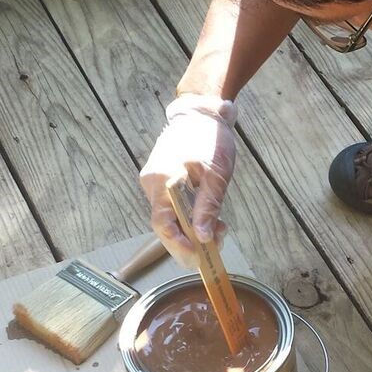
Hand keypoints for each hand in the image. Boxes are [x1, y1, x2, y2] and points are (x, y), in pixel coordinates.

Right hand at [139, 94, 237, 265]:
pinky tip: (207, 219)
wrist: (201, 114)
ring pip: (168, 217)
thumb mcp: (216, 175)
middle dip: (188, 242)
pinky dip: (187, 217)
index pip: (163, 224)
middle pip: (164, 225)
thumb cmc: (210, 139)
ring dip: (190, 230)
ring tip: (218, 230)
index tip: (198, 257)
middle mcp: (152, 183)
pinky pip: (170, 207)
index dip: (179, 245)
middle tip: (214, 249)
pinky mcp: (160, 180)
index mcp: (164, 180)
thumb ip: (208, 207)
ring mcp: (154, 182)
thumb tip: (203, 237)